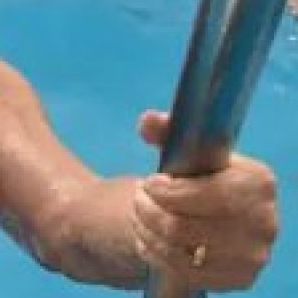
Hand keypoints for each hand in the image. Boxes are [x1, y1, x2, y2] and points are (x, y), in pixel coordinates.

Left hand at [132, 110, 278, 290]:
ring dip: (146, 230)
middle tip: (136, 198)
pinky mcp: (237, 278)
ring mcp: (252, 255)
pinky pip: (182, 271)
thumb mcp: (186, 151)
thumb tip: (148, 121)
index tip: (149, 182)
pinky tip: (147, 236)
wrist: (215, 214)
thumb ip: (167, 132)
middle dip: (148, 210)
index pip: (209, 194)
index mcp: (258, 182)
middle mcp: (264, 222)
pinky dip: (154, 252)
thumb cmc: (199, 176)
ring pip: (178, 249)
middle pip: (183, 226)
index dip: (169, 192)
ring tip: (138, 214)